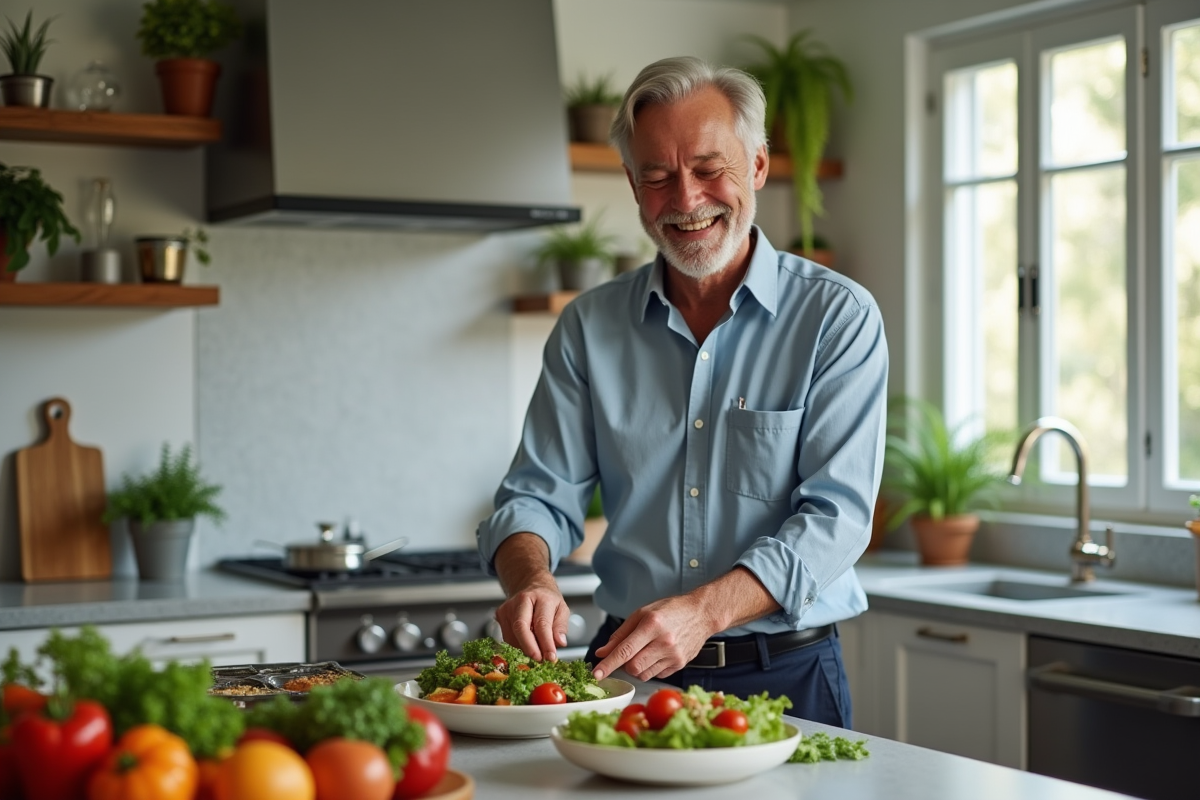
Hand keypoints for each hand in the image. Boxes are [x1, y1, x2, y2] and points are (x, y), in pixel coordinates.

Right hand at [494, 574, 569, 661]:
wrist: (531, 586)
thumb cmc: (547, 600)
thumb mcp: (562, 610)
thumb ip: (561, 627)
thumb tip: (559, 643)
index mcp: (540, 597)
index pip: (542, 623)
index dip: (546, 643)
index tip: (551, 657)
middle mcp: (521, 600)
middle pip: (521, 628)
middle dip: (530, 648)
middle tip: (540, 659)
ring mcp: (507, 607)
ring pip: (513, 636)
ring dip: (526, 647)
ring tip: (538, 646)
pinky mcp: (499, 615)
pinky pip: (508, 637)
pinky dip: (519, 644)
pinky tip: (528, 640)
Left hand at [592, 595, 712, 680]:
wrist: (701, 614)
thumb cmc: (671, 610)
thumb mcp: (642, 613)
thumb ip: (620, 634)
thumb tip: (603, 652)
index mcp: (652, 625)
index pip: (625, 650)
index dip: (608, 664)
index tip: (596, 674)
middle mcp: (664, 642)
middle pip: (633, 667)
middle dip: (624, 664)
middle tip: (628, 653)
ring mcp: (674, 655)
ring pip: (643, 674)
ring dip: (637, 667)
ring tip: (645, 651)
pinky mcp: (680, 664)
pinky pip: (656, 675)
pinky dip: (650, 668)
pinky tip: (657, 654)